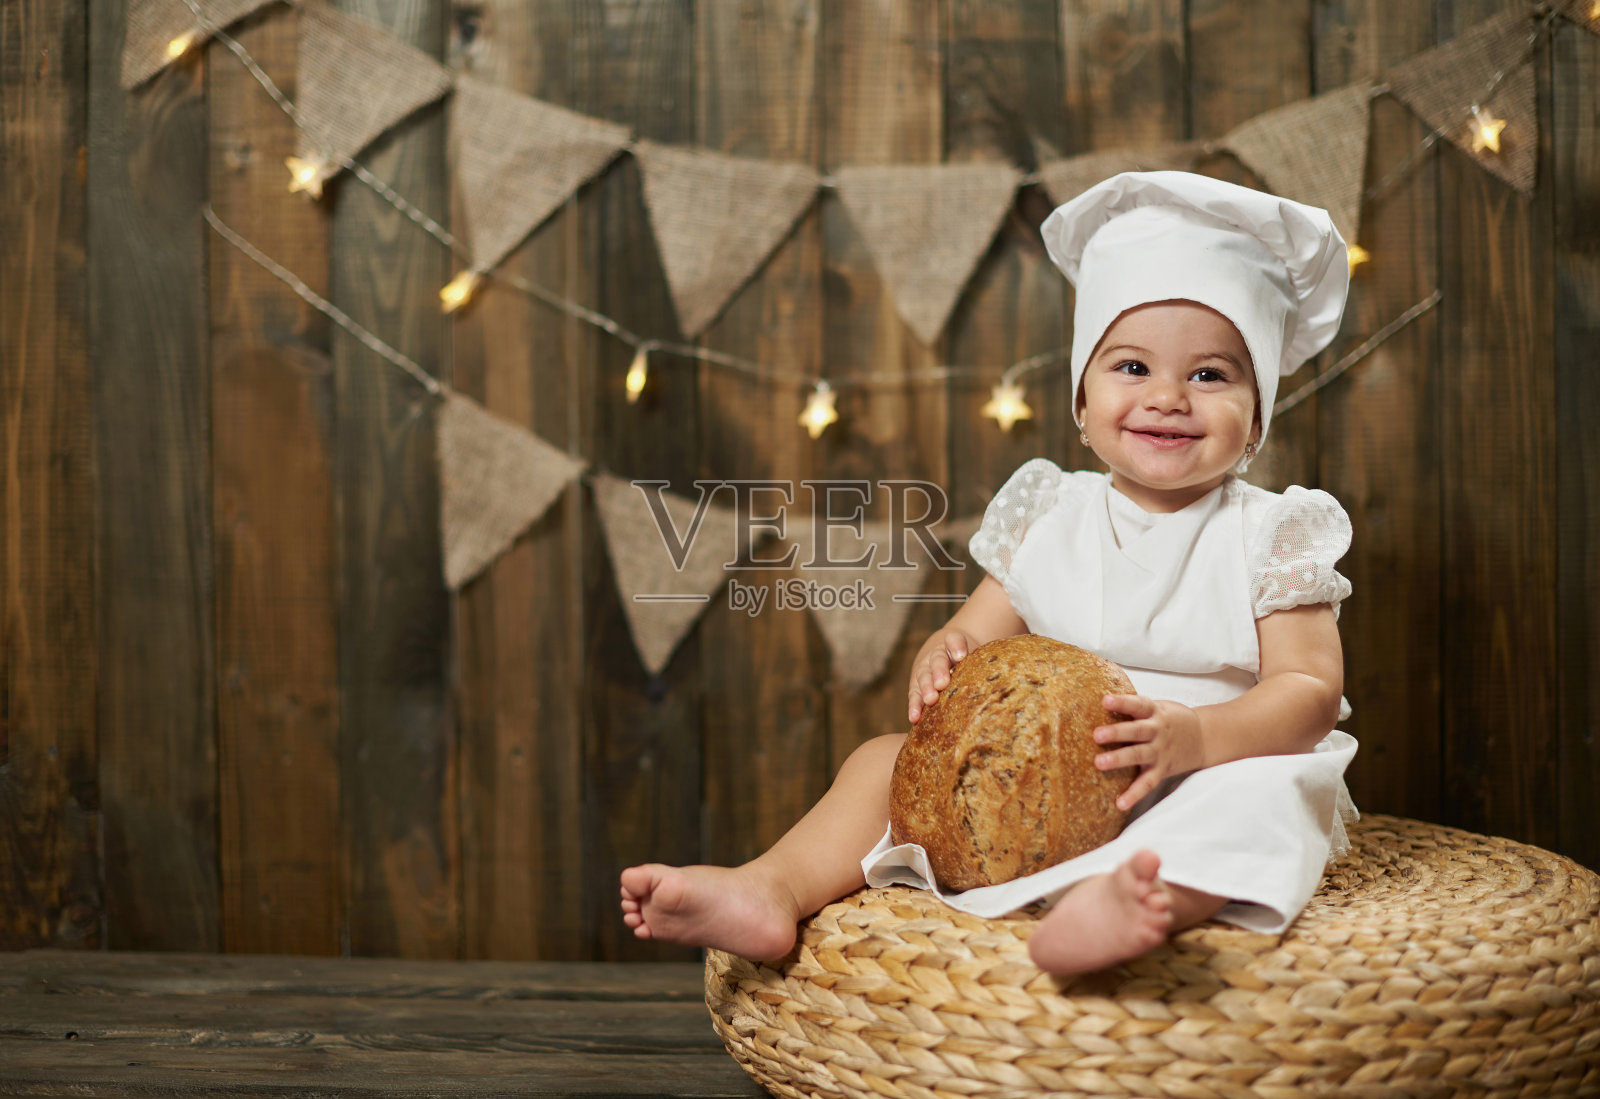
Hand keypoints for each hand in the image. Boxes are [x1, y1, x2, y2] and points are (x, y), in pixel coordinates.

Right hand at [907, 629, 974, 722]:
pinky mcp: (917, 688)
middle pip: (936, 661)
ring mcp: (924, 671)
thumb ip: (971, 654)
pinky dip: (914, 707)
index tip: (960, 656)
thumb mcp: (971, 651)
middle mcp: (935, 656)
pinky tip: (914, 717)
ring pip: (923, 678)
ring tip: (929, 700)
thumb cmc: (963, 656)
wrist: (947, 654)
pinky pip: (915, 696)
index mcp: (951, 644)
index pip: (953, 641)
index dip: (956, 647)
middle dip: (938, 672)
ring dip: (926, 690)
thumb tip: (970, 661)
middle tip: (941, 683)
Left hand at [1093, 694, 1205, 810]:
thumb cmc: (1170, 720)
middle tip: (1096, 734)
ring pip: (1139, 755)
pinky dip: (1134, 794)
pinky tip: (1120, 803)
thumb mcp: (1157, 707)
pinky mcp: (1162, 770)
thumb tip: (1095, 702)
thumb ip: (1134, 708)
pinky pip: (1147, 783)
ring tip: (1099, 763)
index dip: (1122, 702)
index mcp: (1154, 712)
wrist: (1203, 738)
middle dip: (1117, 733)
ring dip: (1119, 759)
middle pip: (1136, 731)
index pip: (1138, 705)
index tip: (1105, 700)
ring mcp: (1160, 752)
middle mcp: (1157, 731)